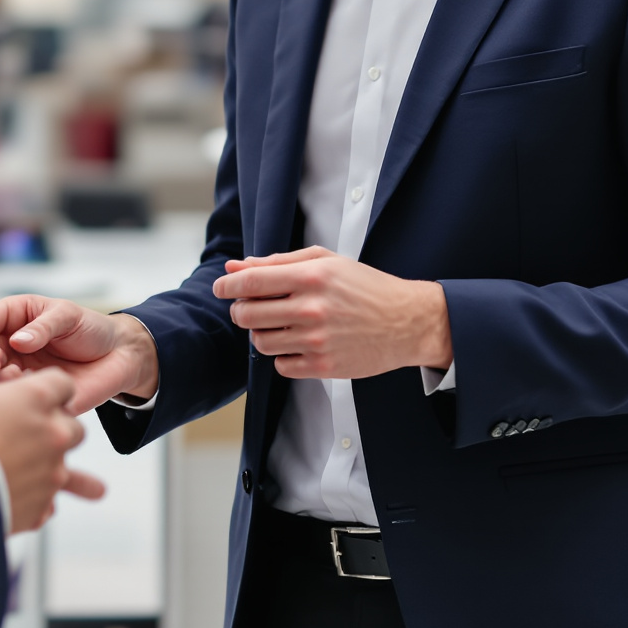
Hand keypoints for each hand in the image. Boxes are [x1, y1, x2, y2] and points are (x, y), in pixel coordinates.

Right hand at [0, 295, 159, 413]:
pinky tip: (27, 392)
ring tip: (14, 379)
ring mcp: (19, 371)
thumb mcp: (68, 316)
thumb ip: (43, 327)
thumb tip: (17, 341)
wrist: (119, 356)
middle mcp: (10, 345)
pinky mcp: (31, 395)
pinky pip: (13, 400)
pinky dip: (14, 397)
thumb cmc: (92, 329)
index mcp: (13, 318)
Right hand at [0, 340, 102, 531]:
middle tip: (33, 432)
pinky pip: (52, 500)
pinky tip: (40, 507)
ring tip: (59, 478)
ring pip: (71, 467)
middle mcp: (53, 432)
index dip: (49, 387)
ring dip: (58, 466)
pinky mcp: (44, 503)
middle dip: (56, 426)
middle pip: (71, 424)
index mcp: (36, 398)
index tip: (37, 394)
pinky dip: (44, 500)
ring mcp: (53, 470)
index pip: (61, 384)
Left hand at [214, 246, 449, 380]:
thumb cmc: (365, 287)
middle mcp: (312, 308)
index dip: (228, 286)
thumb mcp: (325, 262)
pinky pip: (281, 365)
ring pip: (261, 342)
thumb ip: (278, 262)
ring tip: (276, 325)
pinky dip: (282, 355)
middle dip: (241, 311)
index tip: (221, 288)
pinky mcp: (324, 366)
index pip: (251, 282)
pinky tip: (296, 344)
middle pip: (248, 314)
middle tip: (248, 308)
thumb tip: (236, 267)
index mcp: (312, 276)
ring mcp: (317, 340)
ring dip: (260, 334)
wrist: (406, 322)